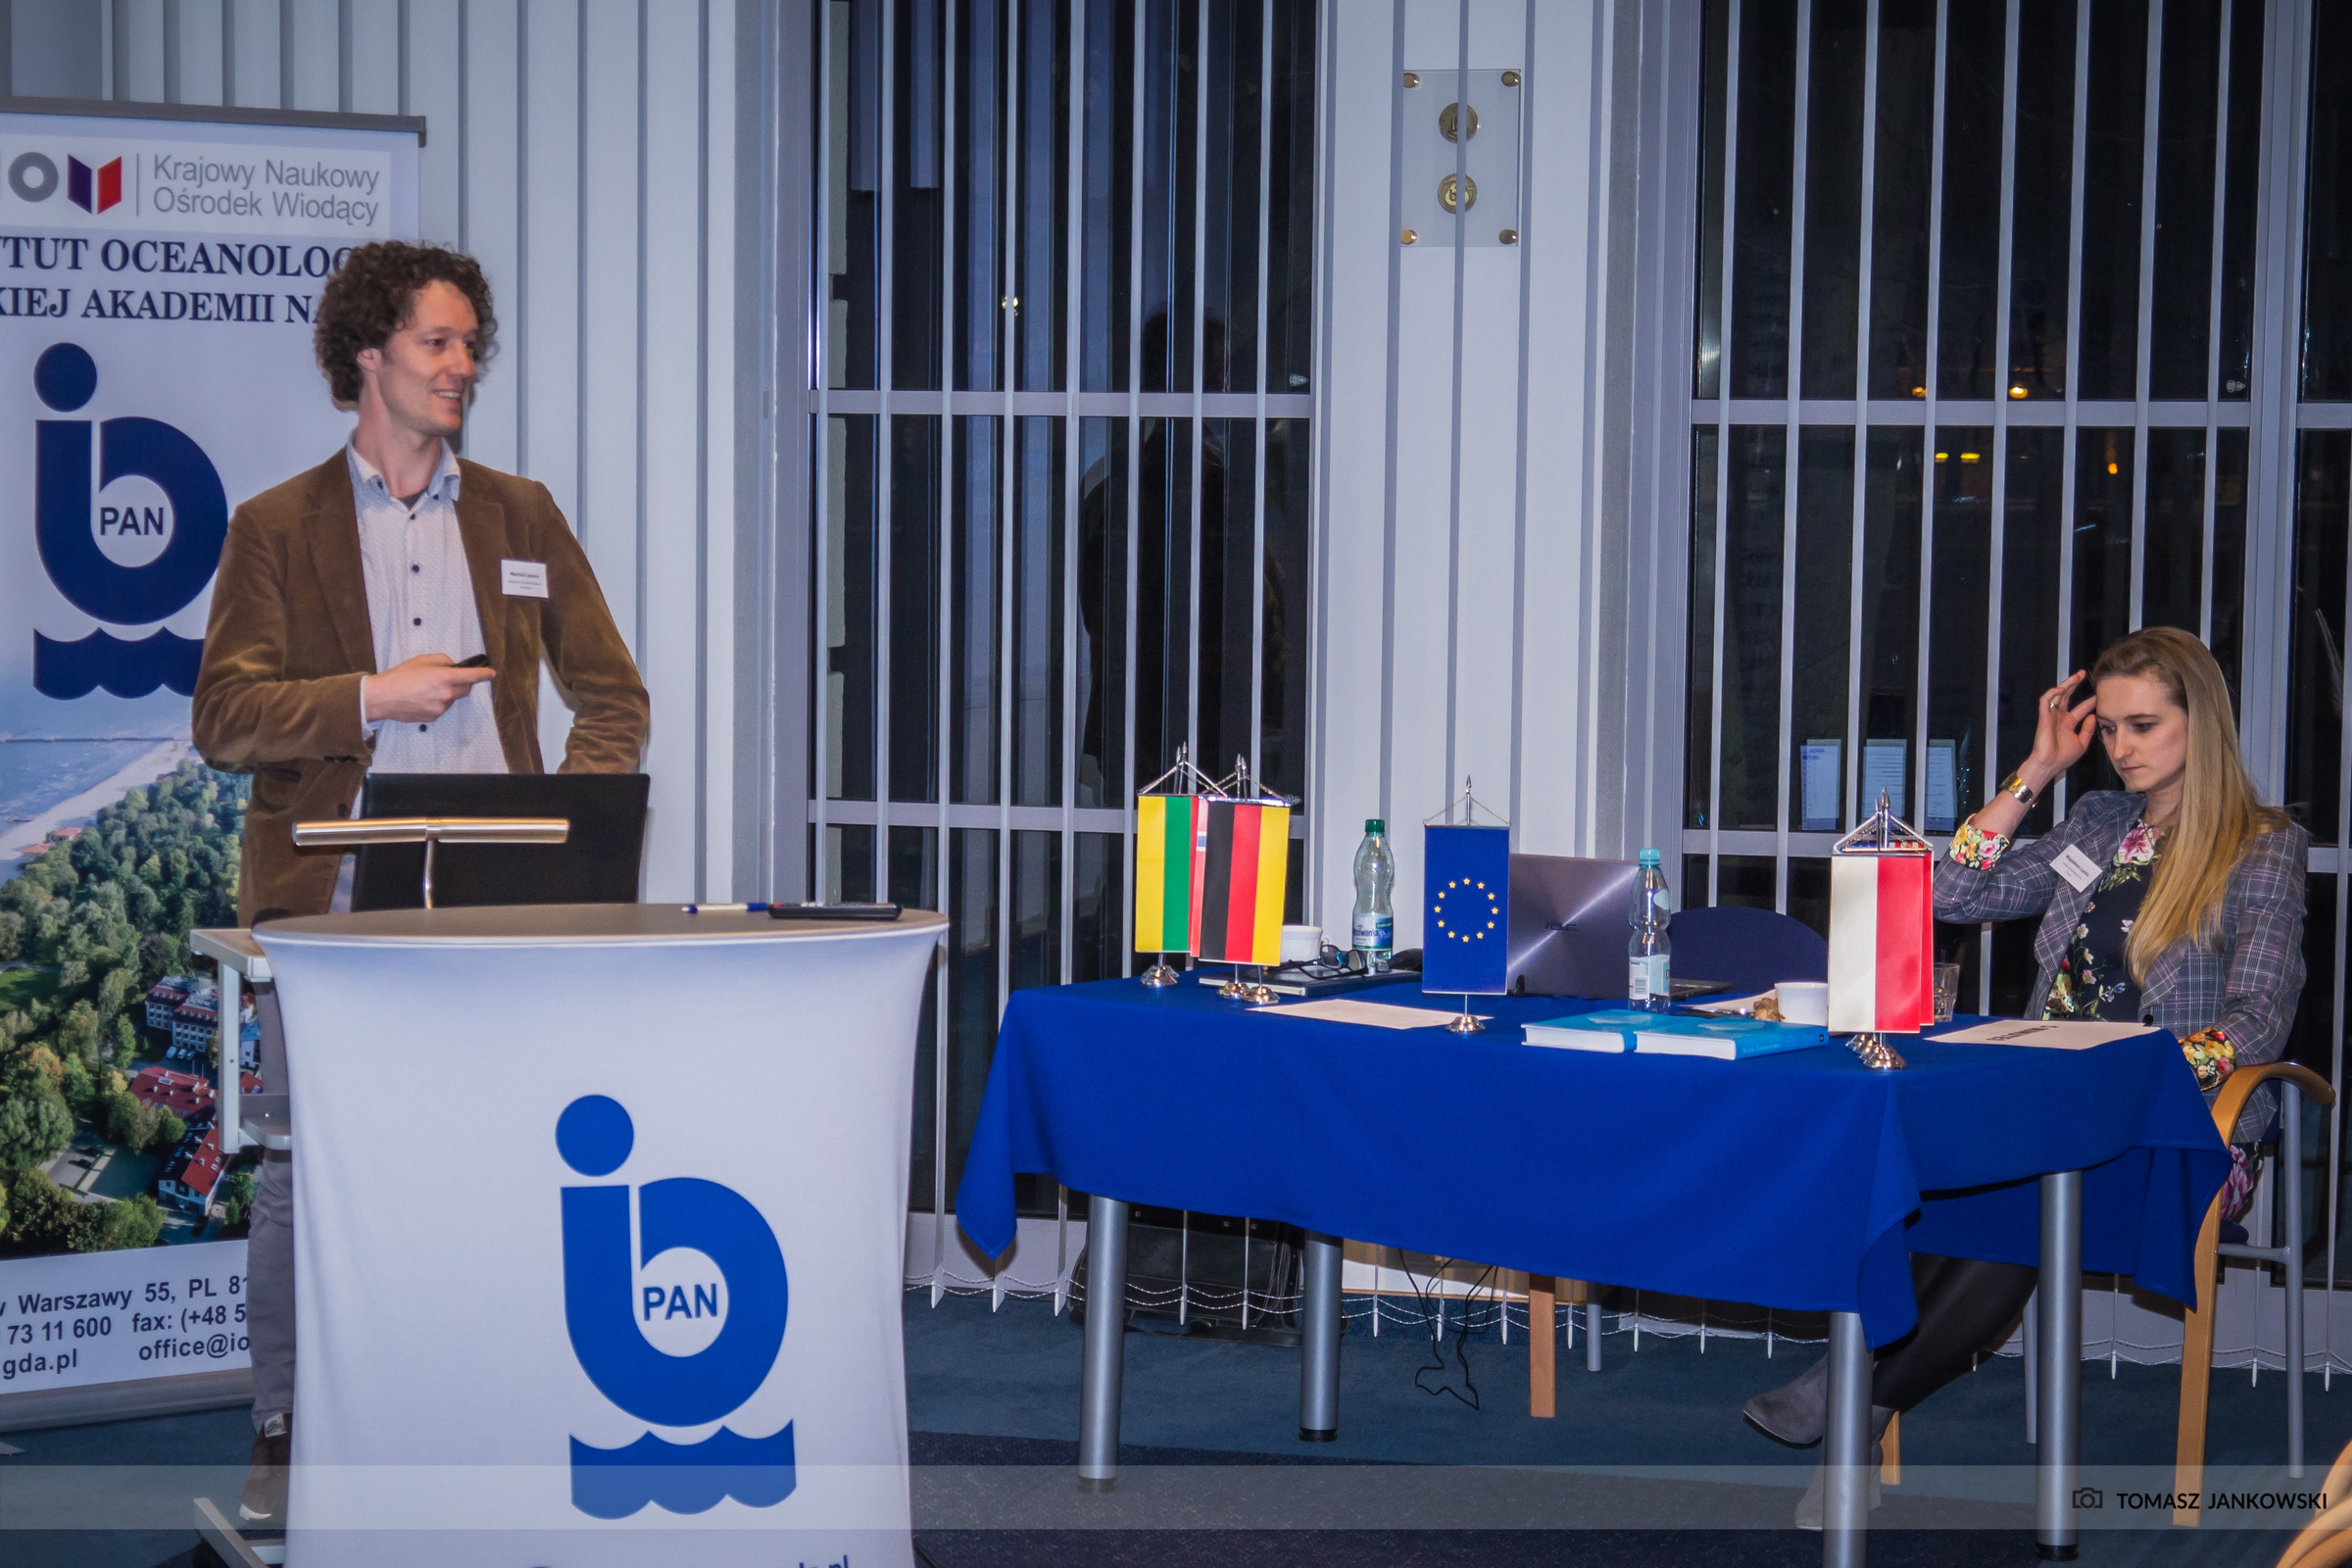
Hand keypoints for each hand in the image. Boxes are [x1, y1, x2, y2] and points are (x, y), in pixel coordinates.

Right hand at [363, 653, 493, 723]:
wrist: (382, 697)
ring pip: (452, 699)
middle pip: (466, 690)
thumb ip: (443, 661)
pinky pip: (441, 708)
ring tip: (426, 688)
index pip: (472, 677)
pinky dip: (437, 702)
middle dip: (462, 683)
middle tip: (448, 678)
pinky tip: (421, 698)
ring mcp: (440, 708)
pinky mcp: (433, 718)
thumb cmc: (400, 676)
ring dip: (447, 693)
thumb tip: (454, 666)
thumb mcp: (422, 660)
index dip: (484, 675)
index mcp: (445, 678)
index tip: (491, 674)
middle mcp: (446, 695)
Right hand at [2023, 670, 2097, 787]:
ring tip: (2076, 676)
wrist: (2049, 764)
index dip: (2090, 701)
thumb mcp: (2081, 743)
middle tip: (2084, 674)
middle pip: (2067, 696)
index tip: (2100, 695)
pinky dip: (2052, 693)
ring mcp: (2051, 716)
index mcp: (2068, 724)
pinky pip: (2045, 701)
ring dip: (2066, 684)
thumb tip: (2093, 716)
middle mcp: (2060, 717)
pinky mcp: (2044, 717)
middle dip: (2075, 685)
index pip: (2081, 708)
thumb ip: (2088, 730)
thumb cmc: (2063, 757)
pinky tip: (2062, 689)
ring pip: (2057, 695)